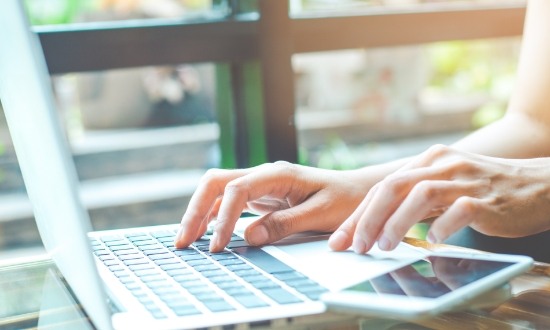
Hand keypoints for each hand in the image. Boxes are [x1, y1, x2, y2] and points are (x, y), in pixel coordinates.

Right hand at [174, 161, 367, 251]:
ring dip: (200, 213)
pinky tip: (206, 232)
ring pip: (218, 190)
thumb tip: (249, 236)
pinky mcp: (262, 196)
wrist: (360, 192)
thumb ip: (285, 224)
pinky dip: (214, 216)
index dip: (223, 218)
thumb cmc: (346, 201)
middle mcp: (265, 175)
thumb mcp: (320, 215)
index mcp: (278, 174)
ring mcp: (261, 184)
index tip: (219, 246)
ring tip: (187, 240)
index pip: (237, 189)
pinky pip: (229, 201)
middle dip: (195, 209)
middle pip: (216, 182)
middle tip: (183, 240)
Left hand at [329, 144, 549, 253]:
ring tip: (384, 246)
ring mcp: (465, 180)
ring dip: (397, 222)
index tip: (341, 238)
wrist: (537, 184)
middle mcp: (442, 164)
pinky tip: (433, 240)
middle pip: (393, 186)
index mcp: (428, 160)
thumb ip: (414, 197)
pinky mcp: (487, 199)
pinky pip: (459, 210)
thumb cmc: (483, 188)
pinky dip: (441, 226)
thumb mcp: (444, 184)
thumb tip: (376, 222)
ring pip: (421, 194)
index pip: (383, 186)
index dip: (359, 214)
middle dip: (368, 218)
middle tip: (356, 246)